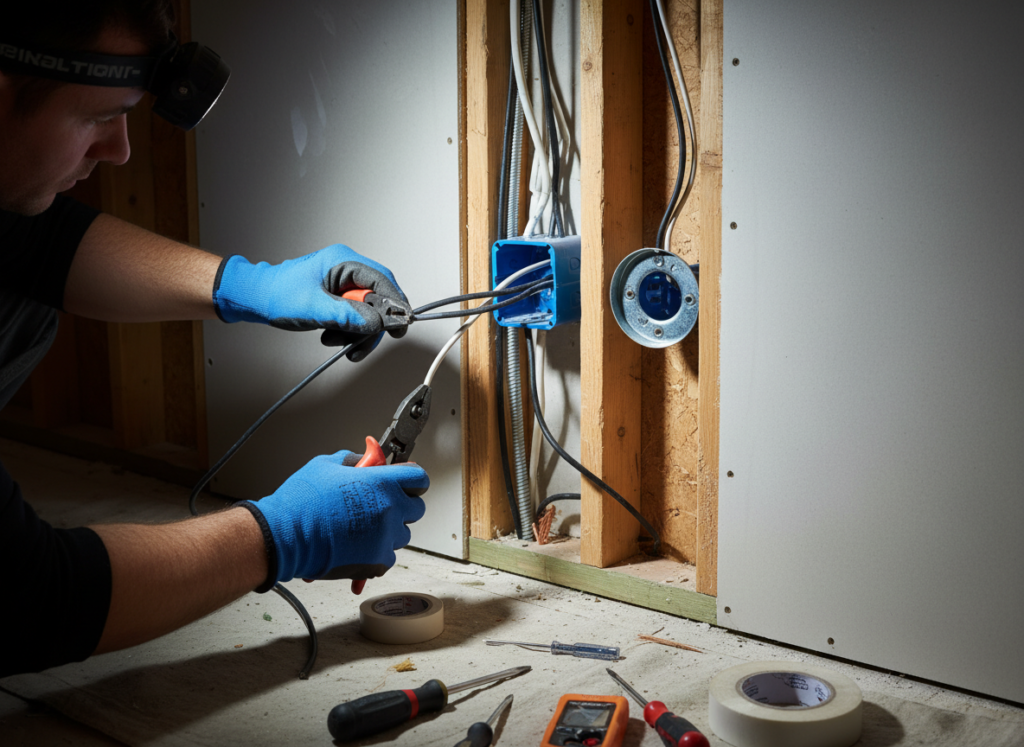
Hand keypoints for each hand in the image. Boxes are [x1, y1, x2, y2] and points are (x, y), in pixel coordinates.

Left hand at [212, 244, 411, 360]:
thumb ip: (347, 315)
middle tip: (363, 345)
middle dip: (371, 325)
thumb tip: (375, 323)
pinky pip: (354, 315)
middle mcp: (346, 270)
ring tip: (335, 341)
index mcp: (342, 261)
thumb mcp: (313, 307)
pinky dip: (348, 330)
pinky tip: (331, 336)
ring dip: (356, 331)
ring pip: (367, 311)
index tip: (402, 324)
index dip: (395, 302)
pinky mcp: (337, 297)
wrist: (255, 298)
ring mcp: (342, 283)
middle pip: (377, 298)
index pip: (381, 279)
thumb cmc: (277, 294)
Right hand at [242, 451, 427, 584]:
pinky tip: (357, 544)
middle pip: (416, 508)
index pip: (419, 478)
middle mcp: (389, 510)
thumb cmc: (301, 502)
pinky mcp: (377, 561)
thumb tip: (365, 457)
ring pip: (402, 534)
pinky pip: (388, 555)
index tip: (405, 481)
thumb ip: (352, 460)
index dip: (412, 479)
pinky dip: (376, 551)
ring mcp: (385, 538)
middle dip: (402, 505)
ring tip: (362, 527)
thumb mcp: (326, 466)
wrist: (283, 536)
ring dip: (389, 530)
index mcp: (382, 483)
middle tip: (381, 505)